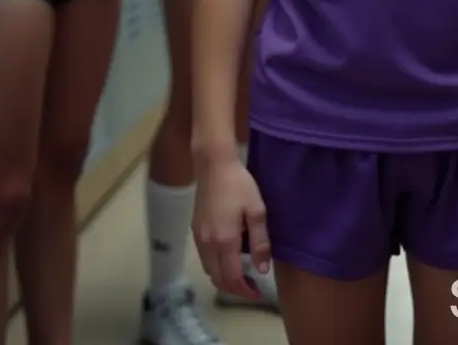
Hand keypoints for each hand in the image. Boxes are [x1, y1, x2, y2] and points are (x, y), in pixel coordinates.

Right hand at [193, 156, 270, 301]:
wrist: (213, 165)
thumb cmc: (239, 185)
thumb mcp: (257, 211)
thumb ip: (260, 242)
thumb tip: (262, 270)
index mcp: (225, 242)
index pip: (233, 278)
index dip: (245, 291)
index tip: (258, 292)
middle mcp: (208, 245)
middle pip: (218, 279)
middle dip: (234, 288)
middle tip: (252, 286)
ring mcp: (198, 238)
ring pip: (209, 270)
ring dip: (224, 278)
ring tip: (242, 273)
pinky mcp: (195, 229)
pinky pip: (204, 258)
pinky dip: (216, 266)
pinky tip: (228, 256)